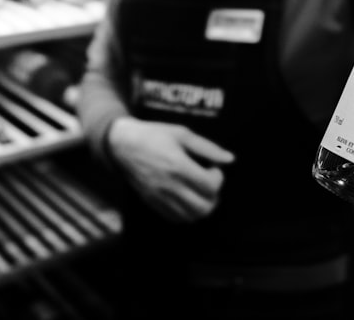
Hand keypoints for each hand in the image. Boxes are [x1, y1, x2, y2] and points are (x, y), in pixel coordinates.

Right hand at [107, 116, 234, 222]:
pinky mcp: (152, 203)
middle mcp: (170, 186)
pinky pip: (176, 219)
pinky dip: (187, 213)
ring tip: (199, 191)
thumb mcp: (182, 134)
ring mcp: (160, 197)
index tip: (213, 168)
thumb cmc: (155, 135)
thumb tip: (230, 159)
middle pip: (204, 207)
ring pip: (191, 217)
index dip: (218, 178)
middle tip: (209, 182)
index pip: (210, 186)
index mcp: (179, 166)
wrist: (123, 145)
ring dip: (202, 206)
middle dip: (214, 196)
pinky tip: (187, 198)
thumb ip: (207, 148)